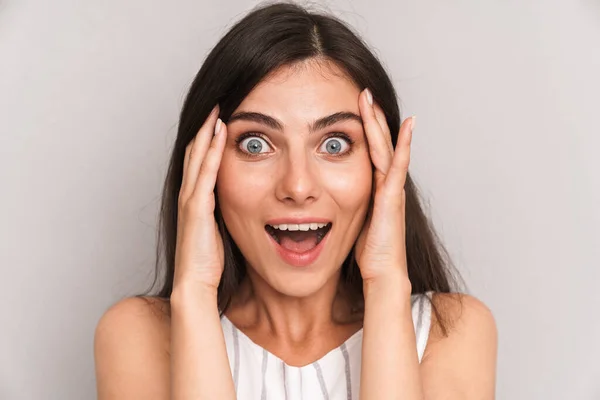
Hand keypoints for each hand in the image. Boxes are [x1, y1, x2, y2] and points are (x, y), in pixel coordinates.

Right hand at [173, 105, 227, 291]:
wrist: (196, 286)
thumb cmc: (210, 263)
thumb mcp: (221, 230)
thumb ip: (226, 213)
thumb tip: (247, 203)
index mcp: (196, 200)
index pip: (201, 162)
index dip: (208, 139)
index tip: (221, 119)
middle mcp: (190, 195)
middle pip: (195, 153)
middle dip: (205, 127)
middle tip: (216, 103)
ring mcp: (191, 200)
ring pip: (197, 157)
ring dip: (207, 132)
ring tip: (217, 109)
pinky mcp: (197, 208)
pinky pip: (206, 173)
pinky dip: (211, 151)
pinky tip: (219, 133)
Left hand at [354, 89, 413, 284]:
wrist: (382, 273)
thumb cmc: (367, 253)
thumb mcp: (350, 222)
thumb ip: (344, 206)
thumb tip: (319, 201)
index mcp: (374, 189)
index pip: (369, 152)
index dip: (364, 130)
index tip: (355, 109)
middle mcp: (386, 185)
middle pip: (379, 144)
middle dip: (371, 118)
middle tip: (363, 93)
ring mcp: (392, 189)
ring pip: (386, 149)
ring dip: (380, 123)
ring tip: (372, 99)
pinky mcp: (393, 197)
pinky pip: (397, 165)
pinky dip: (403, 144)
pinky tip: (407, 125)